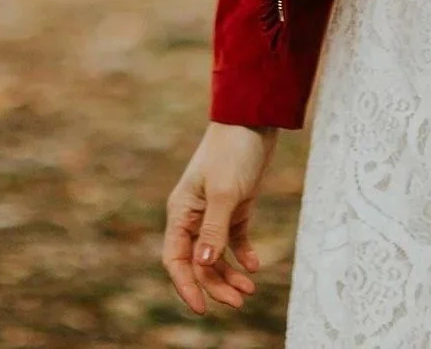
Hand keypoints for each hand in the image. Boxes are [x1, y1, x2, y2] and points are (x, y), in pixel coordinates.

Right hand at [162, 122, 278, 315]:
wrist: (253, 121)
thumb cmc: (233, 152)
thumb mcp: (224, 193)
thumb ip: (213, 230)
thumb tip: (203, 264)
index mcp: (181, 212)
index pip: (176, 259)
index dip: (186, 286)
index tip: (202, 308)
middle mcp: (193, 216)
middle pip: (199, 262)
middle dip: (216, 285)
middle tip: (240, 302)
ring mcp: (214, 212)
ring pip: (216, 255)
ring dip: (230, 274)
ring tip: (250, 289)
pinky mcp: (235, 207)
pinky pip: (234, 240)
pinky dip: (243, 255)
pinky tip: (254, 265)